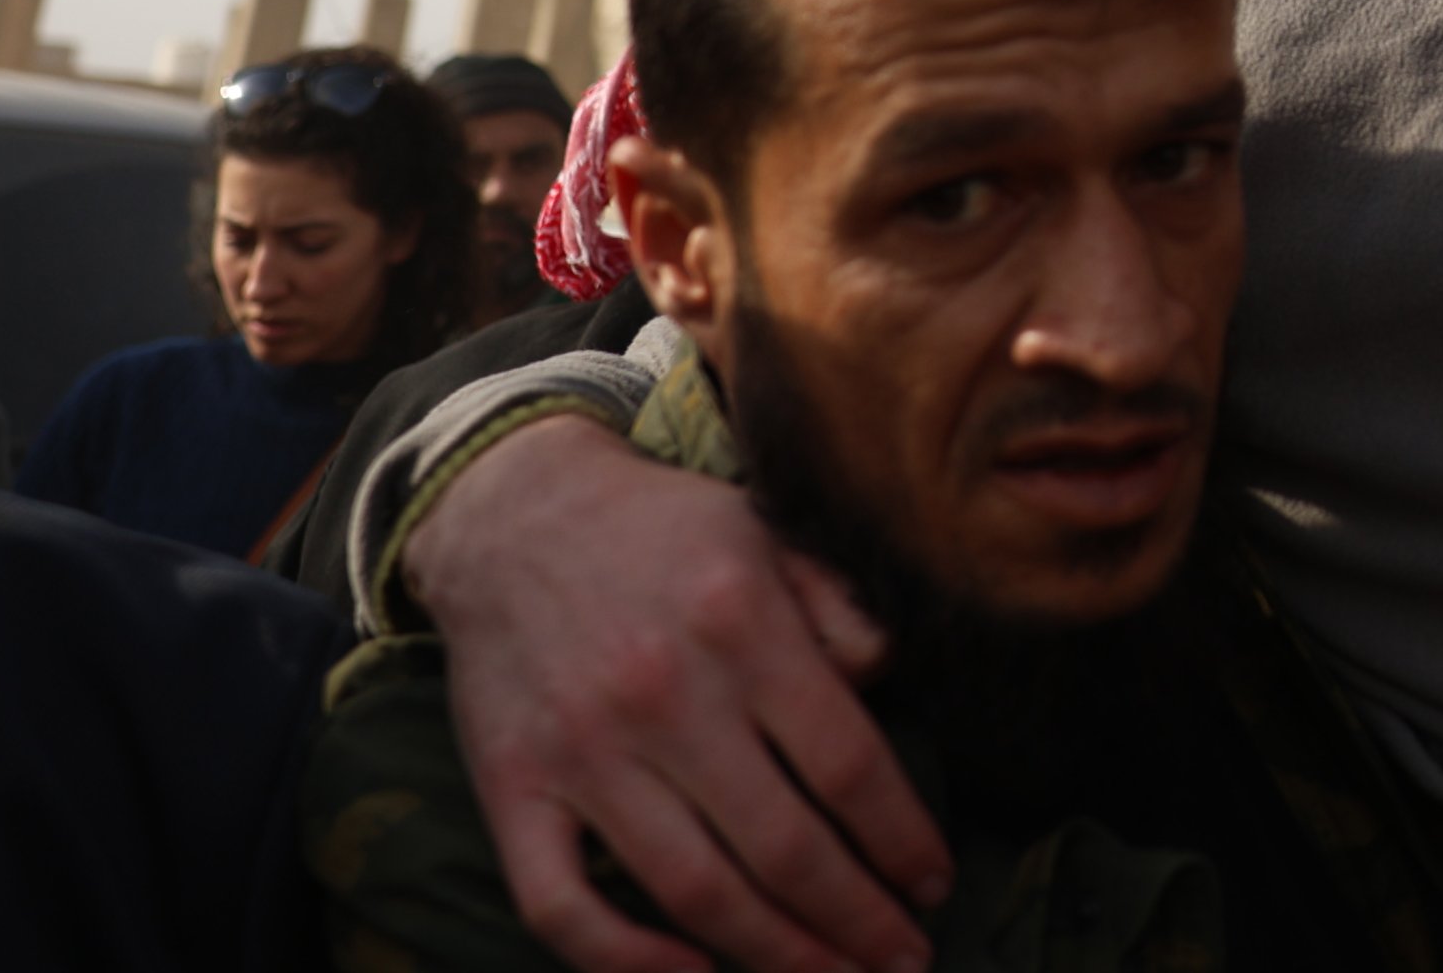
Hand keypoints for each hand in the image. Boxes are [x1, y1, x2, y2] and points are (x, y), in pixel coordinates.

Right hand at [404, 415, 949, 972]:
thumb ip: (838, 605)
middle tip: (904, 963)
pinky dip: (627, 960)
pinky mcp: (510, 790)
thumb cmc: (662, 533)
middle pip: (783, 846)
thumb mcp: (769, 531)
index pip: (847, 764)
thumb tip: (886, 678)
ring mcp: (582, 751)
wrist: (508, 514)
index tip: (934, 884)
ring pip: (694, 890)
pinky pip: (562, 906)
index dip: (900, 838)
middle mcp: (665, 694)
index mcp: (742, 624)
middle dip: (856, 921)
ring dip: (774, 955)